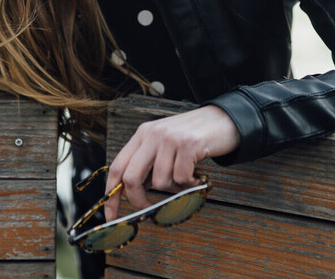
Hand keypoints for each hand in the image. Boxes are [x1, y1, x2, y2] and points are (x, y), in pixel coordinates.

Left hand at [103, 105, 239, 220]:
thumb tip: (132, 193)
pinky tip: (196, 176)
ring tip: (186, 178)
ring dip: (174, 188)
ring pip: (160, 182)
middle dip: (139, 200)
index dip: (111, 194)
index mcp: (142, 134)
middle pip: (131, 178)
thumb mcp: (164, 145)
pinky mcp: (188, 144)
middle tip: (150, 208)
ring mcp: (169, 138)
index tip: (110, 215)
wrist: (223, 119)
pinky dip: (189, 184)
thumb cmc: (194, 137)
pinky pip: (181, 179)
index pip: (117, 167)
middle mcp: (152, 134)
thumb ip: (148, 164)